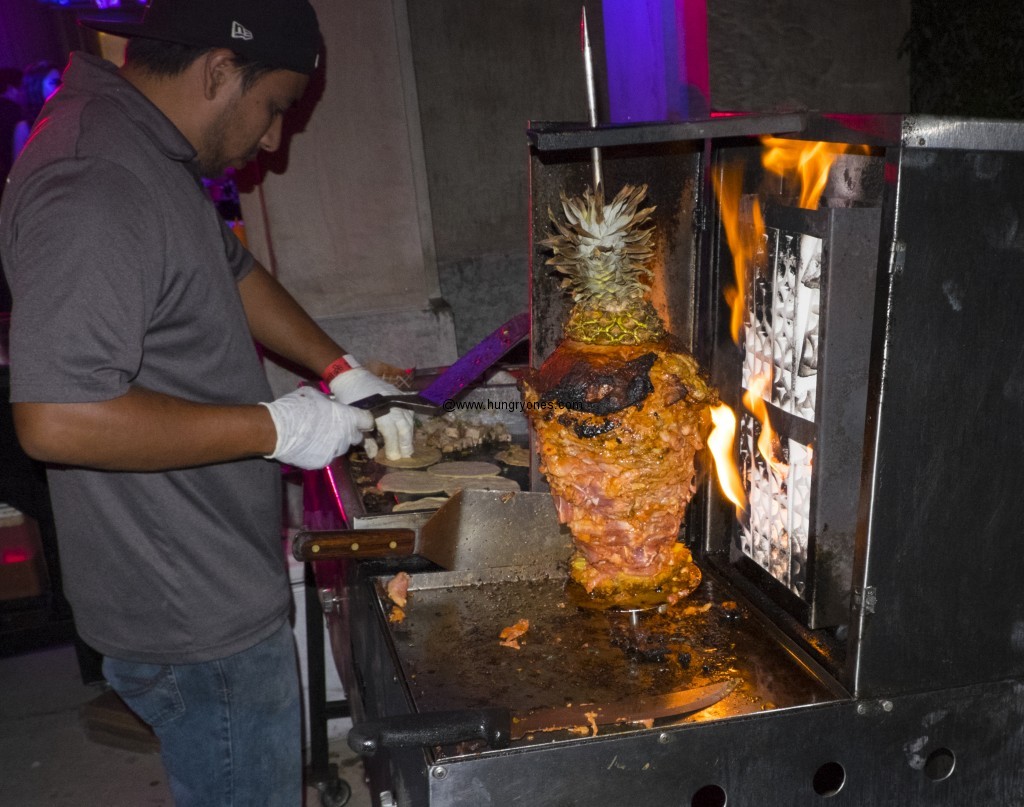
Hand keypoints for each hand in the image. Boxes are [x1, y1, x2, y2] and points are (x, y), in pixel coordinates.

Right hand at [260, 387, 374, 469]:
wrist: (276, 430)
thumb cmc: (295, 408)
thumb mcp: (314, 396)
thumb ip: (328, 402)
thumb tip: (330, 403)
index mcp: (347, 417)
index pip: (367, 421)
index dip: (364, 420)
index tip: (359, 420)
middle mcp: (345, 436)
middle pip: (356, 437)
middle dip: (350, 433)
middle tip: (337, 428)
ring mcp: (335, 451)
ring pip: (342, 448)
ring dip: (336, 443)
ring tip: (321, 437)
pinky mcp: (323, 462)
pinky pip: (327, 456)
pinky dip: (322, 452)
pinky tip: (311, 446)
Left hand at [329, 362, 413, 459]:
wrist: (351, 377)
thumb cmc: (349, 399)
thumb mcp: (354, 419)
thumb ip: (366, 437)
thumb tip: (374, 454)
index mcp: (379, 410)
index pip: (391, 432)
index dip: (393, 446)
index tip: (393, 457)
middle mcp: (392, 404)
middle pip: (404, 426)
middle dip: (405, 442)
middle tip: (406, 455)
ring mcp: (397, 398)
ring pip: (409, 418)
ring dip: (409, 433)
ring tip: (408, 446)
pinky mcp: (398, 394)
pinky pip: (408, 409)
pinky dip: (409, 421)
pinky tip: (408, 430)